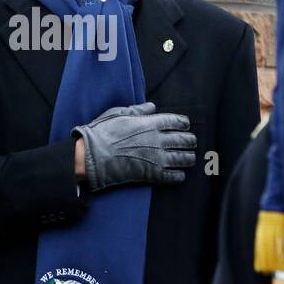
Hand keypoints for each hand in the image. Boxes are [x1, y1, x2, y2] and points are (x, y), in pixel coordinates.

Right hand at [72, 102, 196, 191]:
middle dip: (190, 141)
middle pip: (183, 140)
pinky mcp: (152, 175)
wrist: (92, 156)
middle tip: (191, 142)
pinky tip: (180, 175)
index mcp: (150, 123)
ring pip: (182, 158)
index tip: (186, 125)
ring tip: (190, 158)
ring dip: (188, 158)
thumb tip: (152, 107)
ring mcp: (157, 158)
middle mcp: (158, 140)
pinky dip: (179, 176)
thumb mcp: (118, 113)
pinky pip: (173, 177)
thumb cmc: (102, 132)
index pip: (176, 121)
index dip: (183, 123)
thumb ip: (138, 110)